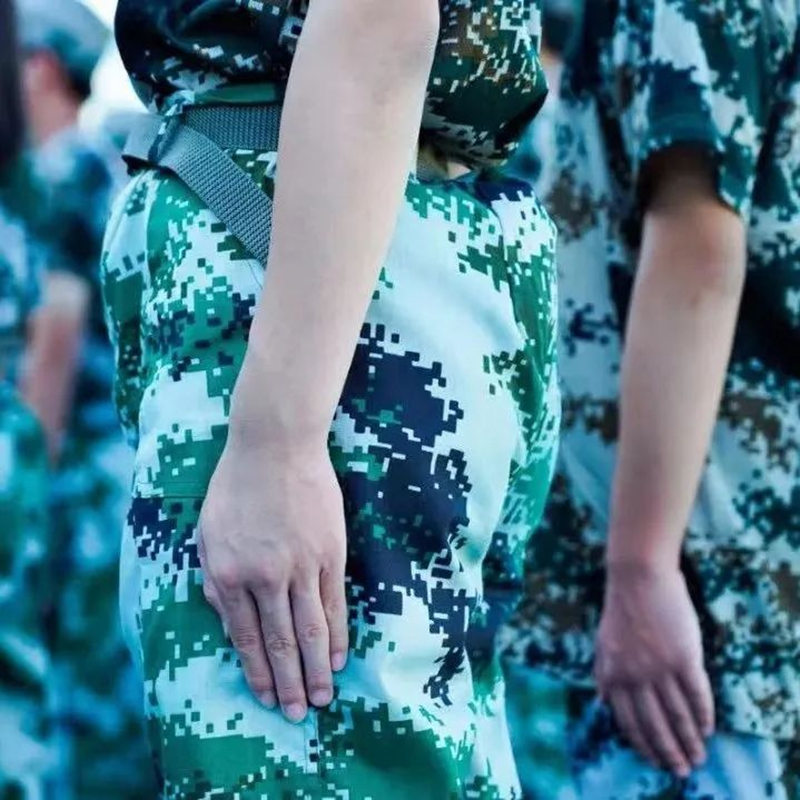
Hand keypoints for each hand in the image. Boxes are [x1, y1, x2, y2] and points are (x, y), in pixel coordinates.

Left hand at [198, 430, 348, 722]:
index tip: (265, 696)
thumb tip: (226, 621)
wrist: (275, 445)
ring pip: (311, 630)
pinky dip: (337, 634)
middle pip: (280, 642)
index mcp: (228, 573)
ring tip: (322, 698)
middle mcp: (264, 576)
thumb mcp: (206, 533)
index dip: (257, 671)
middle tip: (296, 713)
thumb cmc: (236, 486)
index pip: (245, 636)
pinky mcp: (329, 553)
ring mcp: (301, 565)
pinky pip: (334, 603)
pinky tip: (340, 655)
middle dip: (288, 683)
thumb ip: (214, 580)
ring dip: (317, 669)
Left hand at [594, 564, 714, 777]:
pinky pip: (697, 695)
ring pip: (678, 715)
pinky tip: (707, 729)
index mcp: (613, 675)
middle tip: (682, 770)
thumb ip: (604, 674)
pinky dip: (703, 715)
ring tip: (698, 756)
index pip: (628, 722)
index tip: (654, 761)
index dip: (643, 745)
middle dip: (669, 752)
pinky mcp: (685, 658)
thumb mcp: (602, 643)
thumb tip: (603, 701)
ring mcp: (661, 668)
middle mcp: (636, 677)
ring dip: (689, 741)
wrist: (638, 577)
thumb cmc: (620, 608)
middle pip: (655, 725)